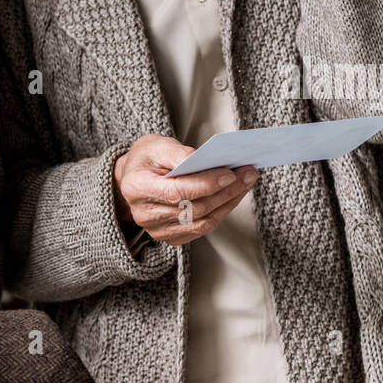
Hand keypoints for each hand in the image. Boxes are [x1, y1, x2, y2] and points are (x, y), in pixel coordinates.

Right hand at [113, 135, 257, 246]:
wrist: (135, 177)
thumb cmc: (147, 159)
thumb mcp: (157, 145)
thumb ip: (178, 153)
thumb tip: (203, 161)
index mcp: (136, 188)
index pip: (176, 192)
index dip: (205, 184)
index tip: (229, 173)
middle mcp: (144, 213)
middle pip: (193, 208)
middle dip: (225, 191)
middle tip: (247, 174)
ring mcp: (157, 229)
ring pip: (202, 221)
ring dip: (228, 202)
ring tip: (245, 183)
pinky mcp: (170, 236)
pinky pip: (202, 228)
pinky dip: (221, 212)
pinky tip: (232, 196)